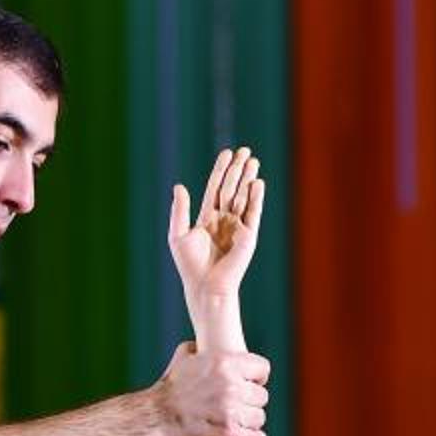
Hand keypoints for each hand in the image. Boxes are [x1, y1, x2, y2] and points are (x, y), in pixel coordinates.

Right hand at [156, 341, 269, 435]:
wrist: (154, 418)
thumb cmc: (168, 389)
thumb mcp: (183, 358)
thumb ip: (200, 348)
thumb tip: (203, 344)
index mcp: (226, 363)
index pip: (263, 369)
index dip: (256, 378)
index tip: (248, 385)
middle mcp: (232, 386)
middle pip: (261, 396)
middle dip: (248, 402)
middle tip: (234, 408)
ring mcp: (232, 412)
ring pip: (259, 418)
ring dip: (248, 422)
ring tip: (232, 423)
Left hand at [166, 146, 266, 311]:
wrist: (204, 285)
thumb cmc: (190, 265)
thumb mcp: (178, 234)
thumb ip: (179, 210)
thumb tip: (179, 185)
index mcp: (208, 218)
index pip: (215, 188)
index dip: (221, 171)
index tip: (227, 153)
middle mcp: (224, 220)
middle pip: (232, 188)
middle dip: (237, 170)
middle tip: (244, 150)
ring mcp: (238, 226)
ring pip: (243, 196)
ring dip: (248, 178)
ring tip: (253, 160)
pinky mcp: (249, 235)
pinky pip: (253, 212)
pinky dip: (256, 197)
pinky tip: (257, 182)